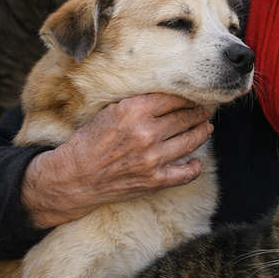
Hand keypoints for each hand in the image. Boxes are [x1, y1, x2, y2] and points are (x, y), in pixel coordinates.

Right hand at [21, 93, 213, 228]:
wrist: (72, 178)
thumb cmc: (88, 143)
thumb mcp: (109, 112)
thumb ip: (137, 105)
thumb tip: (164, 98)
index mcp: (133, 111)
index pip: (172, 98)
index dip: (186, 97)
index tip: (192, 97)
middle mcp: (146, 133)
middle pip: (184, 117)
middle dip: (197, 113)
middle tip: (203, 111)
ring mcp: (152, 158)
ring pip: (190, 141)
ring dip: (202, 133)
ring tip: (206, 128)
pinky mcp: (154, 180)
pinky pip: (185, 174)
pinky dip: (194, 167)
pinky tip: (196, 161)